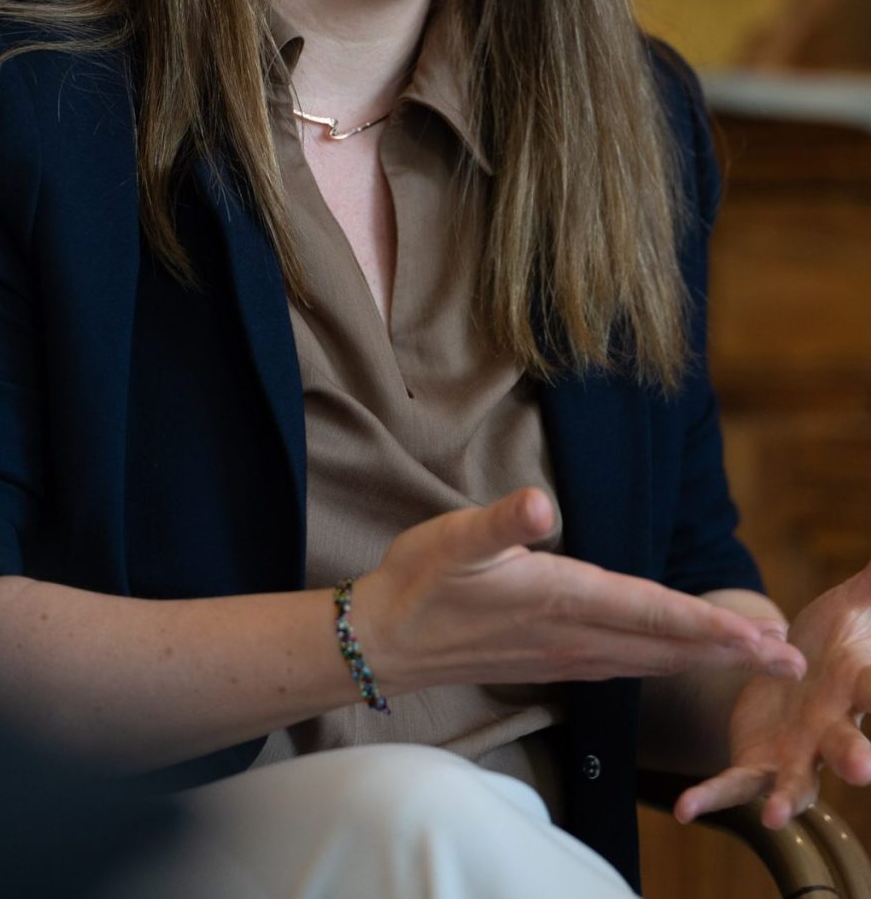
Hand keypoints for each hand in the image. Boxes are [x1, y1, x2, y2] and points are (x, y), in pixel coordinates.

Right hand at [352, 488, 805, 697]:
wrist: (383, 642)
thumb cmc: (418, 582)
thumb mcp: (452, 539)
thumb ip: (499, 523)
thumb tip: (538, 505)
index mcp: (558, 598)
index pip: (648, 612)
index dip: (705, 622)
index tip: (758, 636)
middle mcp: (571, 634)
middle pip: (665, 646)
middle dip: (730, 651)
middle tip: (790, 660)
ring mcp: (563, 655)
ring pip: (650, 661)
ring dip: (704, 659)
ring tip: (751, 657)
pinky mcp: (551, 663)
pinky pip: (626, 667)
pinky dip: (664, 663)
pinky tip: (673, 660)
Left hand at [675, 562, 870, 827]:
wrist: (805, 674)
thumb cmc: (839, 640)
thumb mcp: (854, 606)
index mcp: (858, 687)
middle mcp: (835, 728)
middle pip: (850, 745)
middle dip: (858, 758)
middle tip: (865, 767)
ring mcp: (800, 754)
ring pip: (799, 782)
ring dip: (786, 798)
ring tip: (772, 814)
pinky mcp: (760, 763)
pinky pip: (736, 784)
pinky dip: (712, 796)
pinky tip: (685, 807)